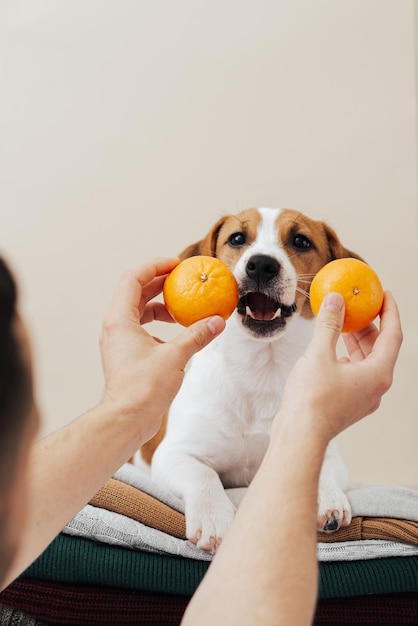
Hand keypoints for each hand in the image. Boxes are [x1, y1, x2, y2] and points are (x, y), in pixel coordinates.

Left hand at [99, 258, 224, 442]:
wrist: (126, 420)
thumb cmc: (143, 388)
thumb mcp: (175, 356)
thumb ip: (198, 335)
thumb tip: (218, 321)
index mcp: (119, 319)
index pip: (133, 279)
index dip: (155, 266)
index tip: (176, 263)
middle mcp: (115, 327)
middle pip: (135, 292)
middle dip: (160, 283)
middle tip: (183, 279)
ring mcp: (119, 341)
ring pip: (139, 311)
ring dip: (160, 304)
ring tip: (183, 306)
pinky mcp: (126, 354)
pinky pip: (142, 328)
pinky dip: (159, 324)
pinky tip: (178, 332)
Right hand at [278, 290, 402, 441]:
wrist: (300, 435)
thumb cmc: (312, 399)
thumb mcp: (319, 354)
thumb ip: (329, 324)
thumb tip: (335, 300)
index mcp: (378, 374)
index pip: (393, 335)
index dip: (390, 311)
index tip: (384, 294)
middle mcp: (375, 387)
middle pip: (380, 348)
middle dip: (370, 325)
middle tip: (359, 306)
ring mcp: (362, 397)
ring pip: (366, 361)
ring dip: (357, 341)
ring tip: (343, 323)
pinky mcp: (347, 402)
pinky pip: (354, 373)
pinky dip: (347, 356)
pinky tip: (331, 349)